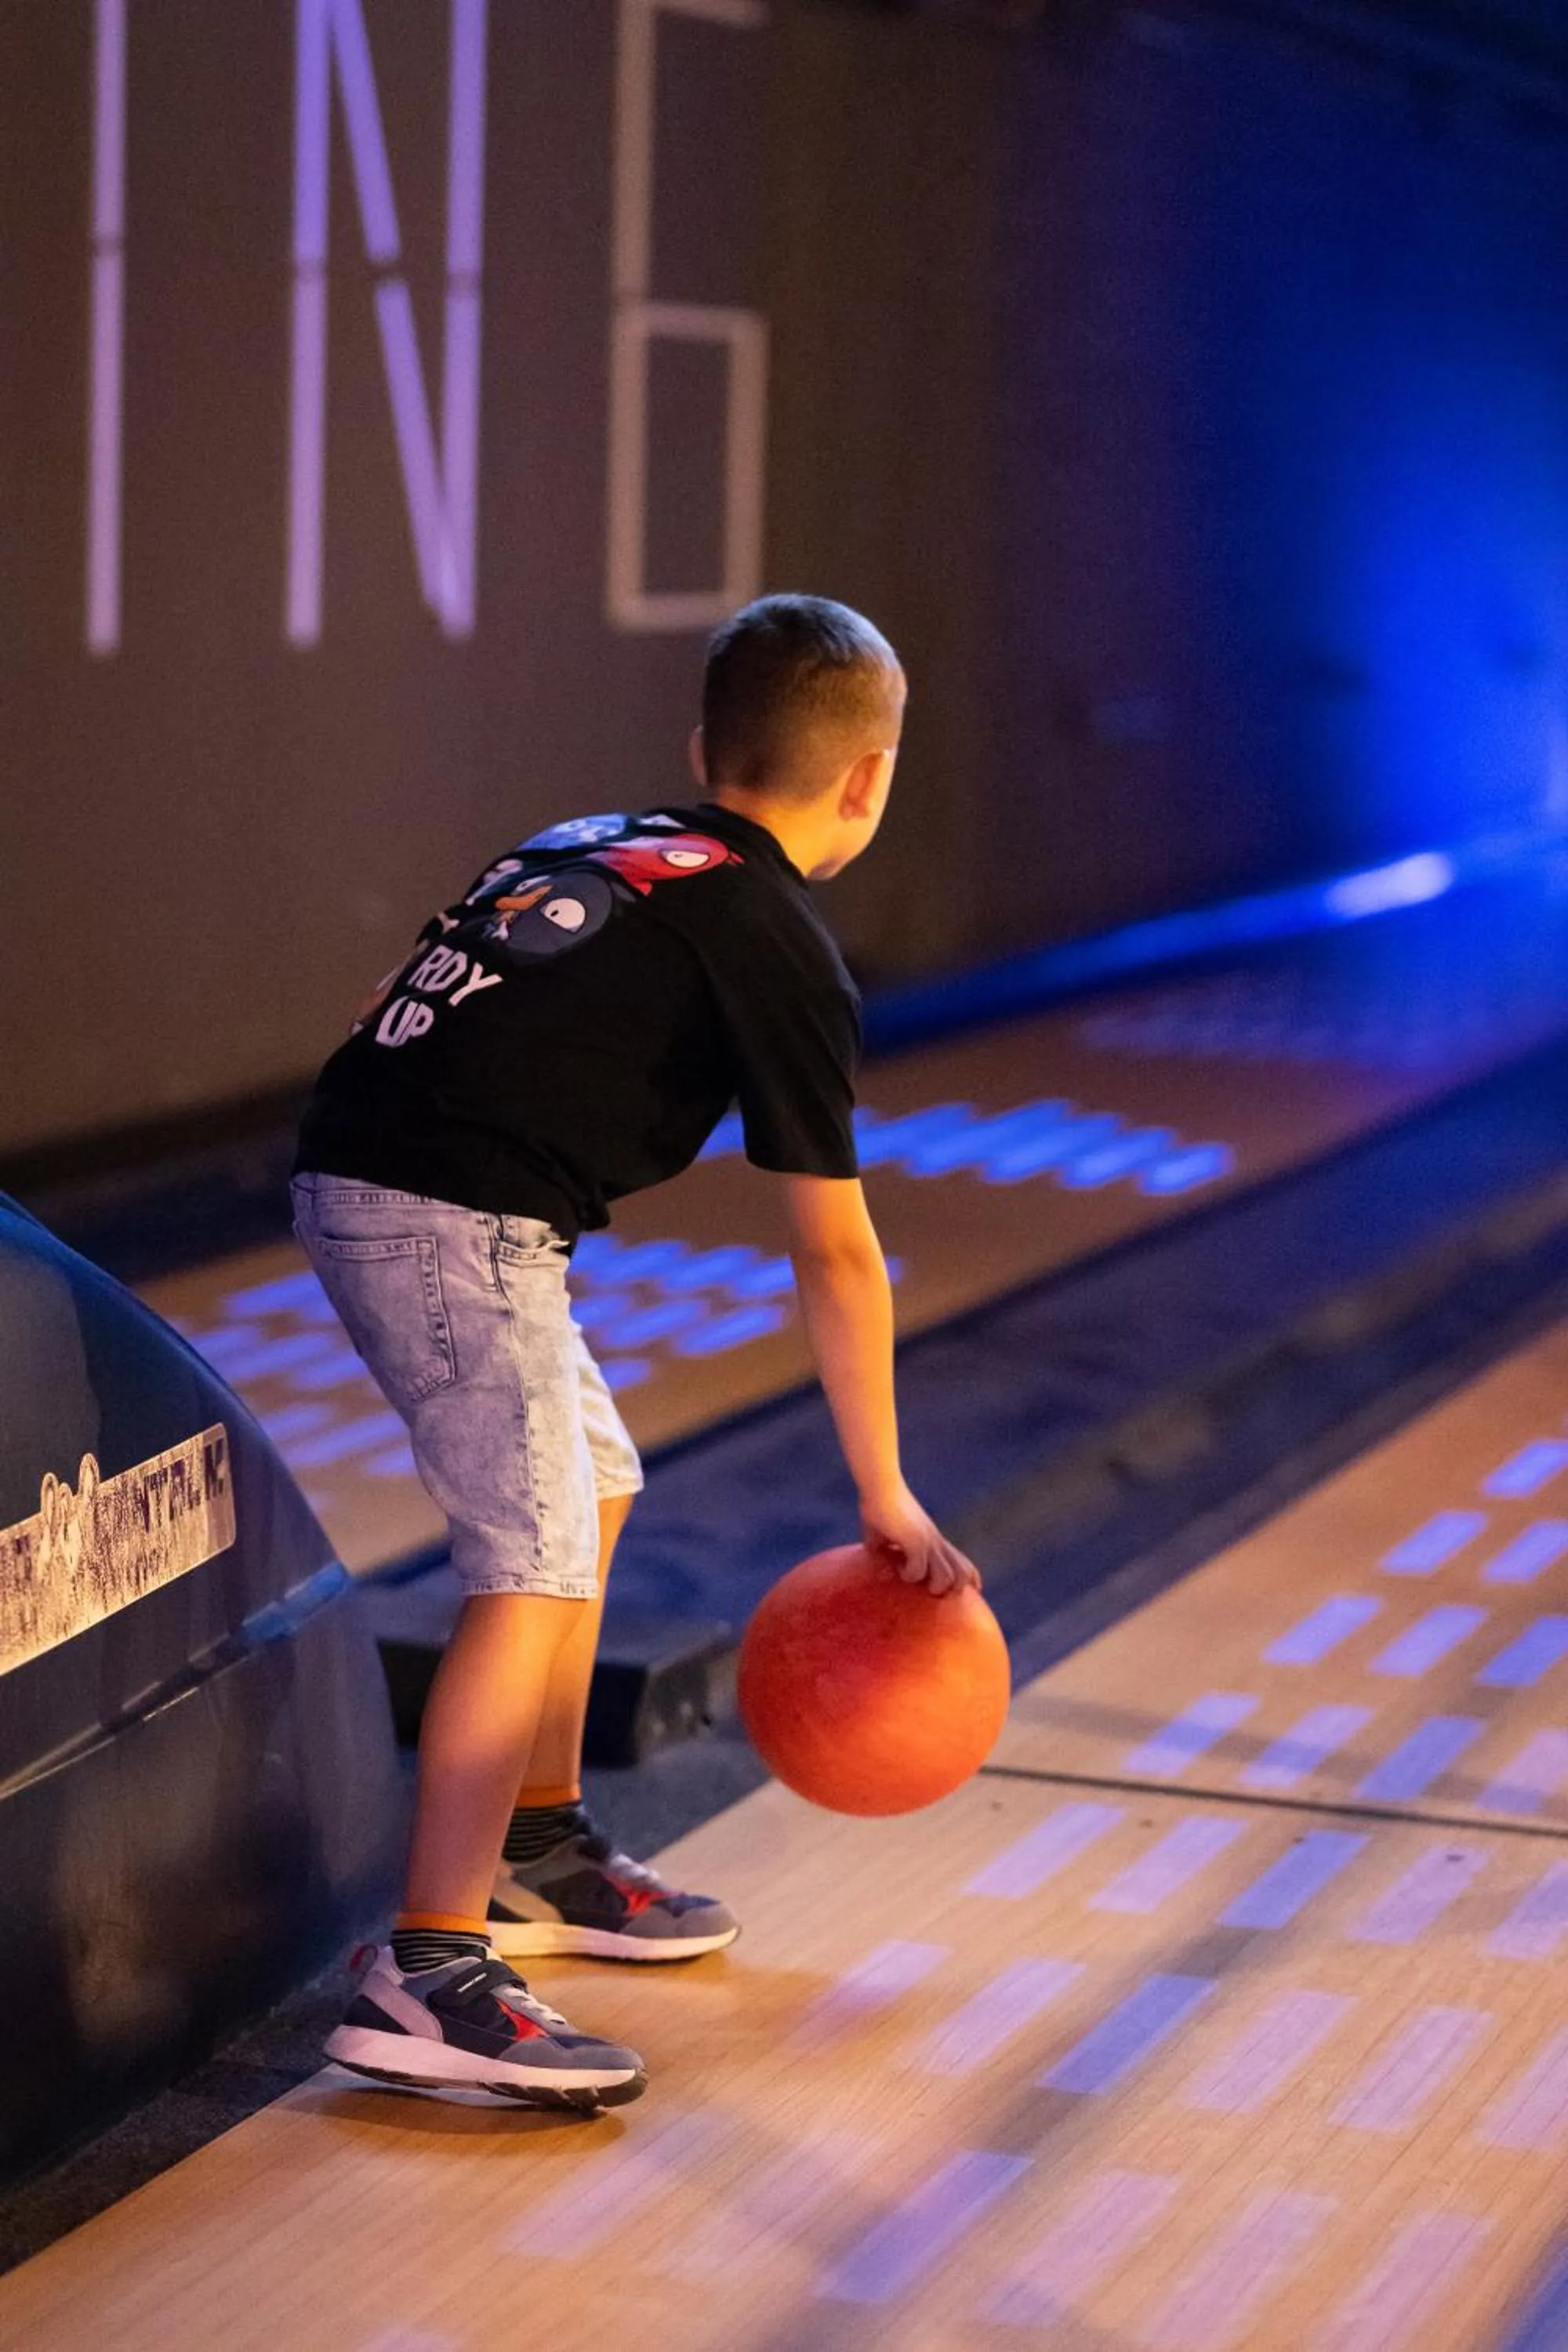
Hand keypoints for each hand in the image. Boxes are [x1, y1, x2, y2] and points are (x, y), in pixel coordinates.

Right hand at [859, 1482, 981, 1597]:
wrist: (880, 1486)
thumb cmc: (879, 1505)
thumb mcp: (885, 1533)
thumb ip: (885, 1547)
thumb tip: (874, 1561)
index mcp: (934, 1539)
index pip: (964, 1564)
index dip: (970, 1580)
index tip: (969, 1591)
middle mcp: (936, 1542)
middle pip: (963, 1574)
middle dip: (951, 1589)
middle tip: (929, 1589)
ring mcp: (928, 1542)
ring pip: (948, 1577)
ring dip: (933, 1585)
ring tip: (913, 1579)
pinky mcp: (915, 1541)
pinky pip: (918, 1570)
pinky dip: (908, 1575)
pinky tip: (897, 1568)